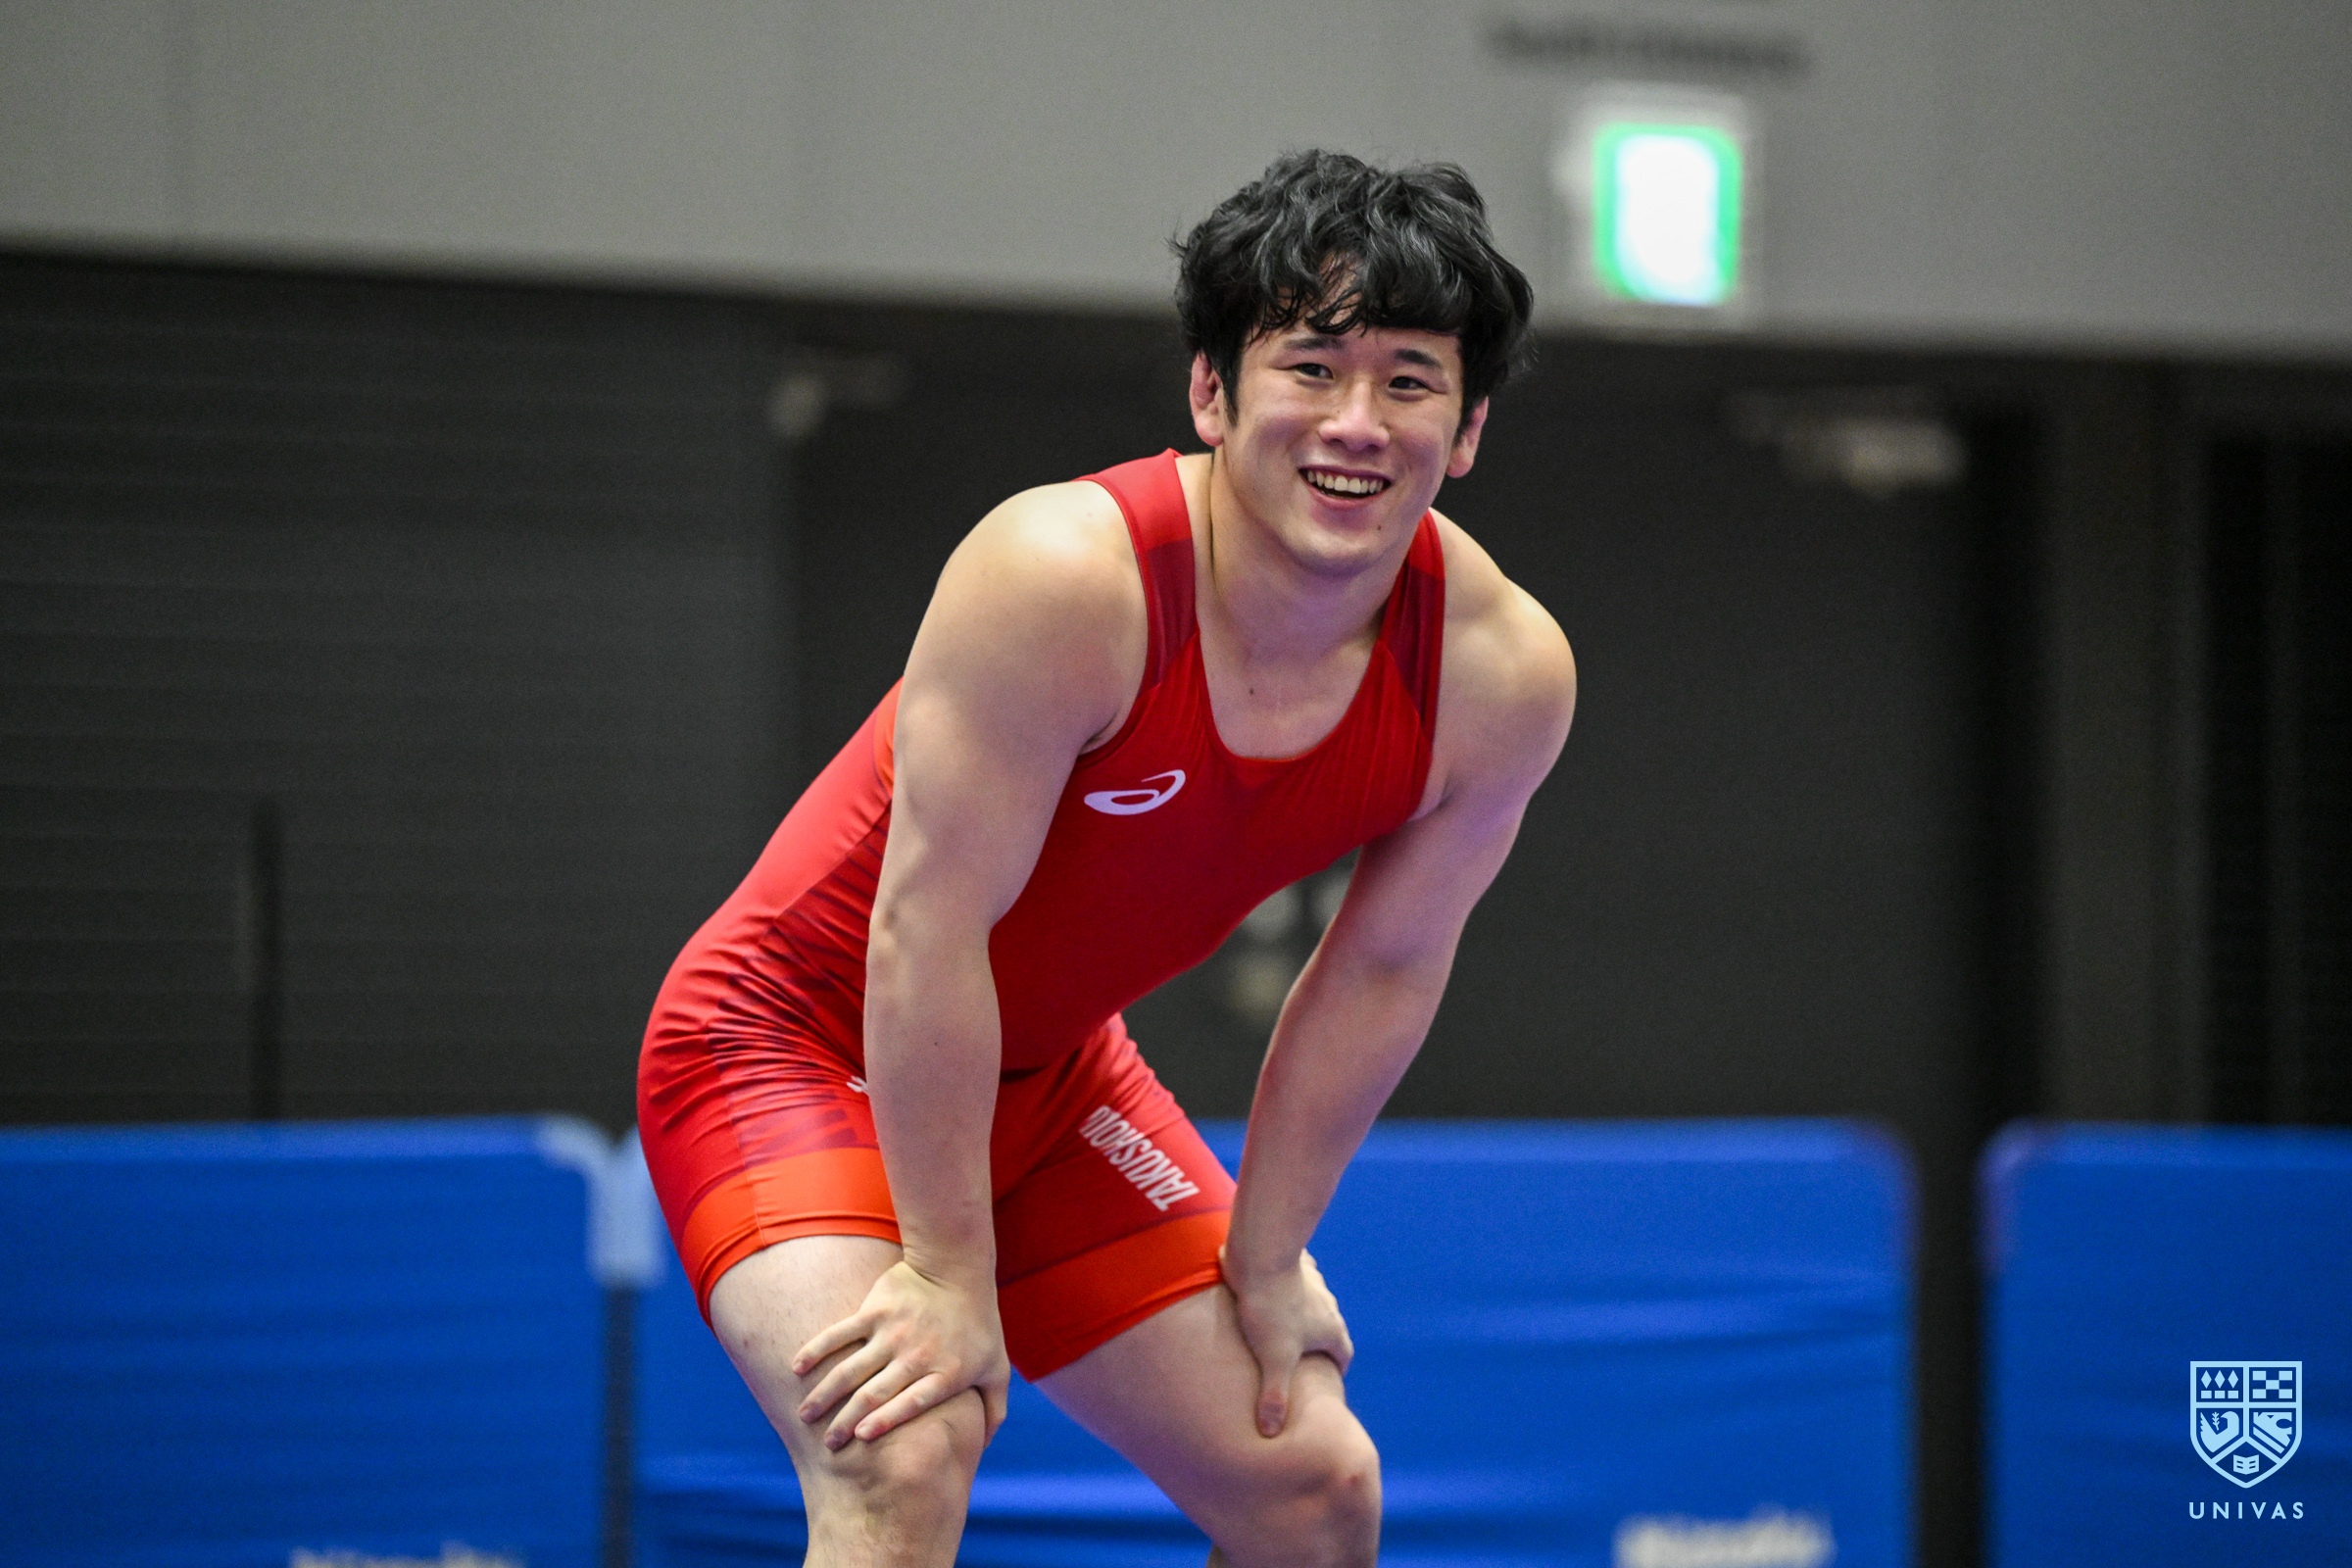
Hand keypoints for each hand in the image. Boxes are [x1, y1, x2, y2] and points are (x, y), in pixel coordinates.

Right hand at [790, 1259, 1010, 1449]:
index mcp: (944, 1374)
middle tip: (828, 1442)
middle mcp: (915, 1356)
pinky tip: (796, 1368)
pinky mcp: (874, 1312)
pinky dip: (815, 1350)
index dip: (885, 1421)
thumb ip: (993, 1411)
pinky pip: (839, 1334)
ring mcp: (893, 1333)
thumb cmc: (979, 1325)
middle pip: (874, 1395)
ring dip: (824, 1395)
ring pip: (850, 1370)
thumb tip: (984, 1448)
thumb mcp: (997, 1369)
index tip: (861, 1437)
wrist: (957, 1269)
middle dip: (845, 1422)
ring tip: (805, 1415)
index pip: (911, 1403)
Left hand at [1219, 1244, 1353, 1437]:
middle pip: (1328, 1330)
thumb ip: (1275, 1397)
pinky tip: (1266, 1295)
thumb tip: (1271, 1432)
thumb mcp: (1273, 1359)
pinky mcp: (1289, 1266)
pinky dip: (1284, 1291)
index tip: (1326, 1383)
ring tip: (1279, 1332)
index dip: (1336, 1371)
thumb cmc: (1271, 1309)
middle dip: (1316, 1346)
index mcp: (1330, 1329)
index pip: (1343, 1355)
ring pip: (1311, 1305)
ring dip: (1299, 1318)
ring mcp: (1310, 1282)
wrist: (1261, 1255)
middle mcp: (1327, 1305)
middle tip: (1299, 1363)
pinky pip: (1292, 1282)